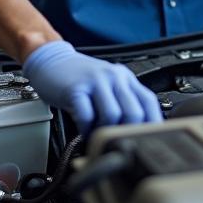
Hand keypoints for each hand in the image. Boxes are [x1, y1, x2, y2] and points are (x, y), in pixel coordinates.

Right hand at [22, 40, 162, 134]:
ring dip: (105, 132)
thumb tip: (135, 131)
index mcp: (125, 78)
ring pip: (112, 115)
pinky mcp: (76, 89)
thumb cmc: (79, 78)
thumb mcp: (106, 86)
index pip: (148, 102)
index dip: (152, 124)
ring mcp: (95, 81)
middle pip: (134, 112)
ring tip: (98, 136)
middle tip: (117, 142)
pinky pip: (87, 116)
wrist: (51, 60)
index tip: (146, 141)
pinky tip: (84, 131)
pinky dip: (87, 129)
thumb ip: (122, 102)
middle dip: (126, 133)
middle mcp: (114, 77)